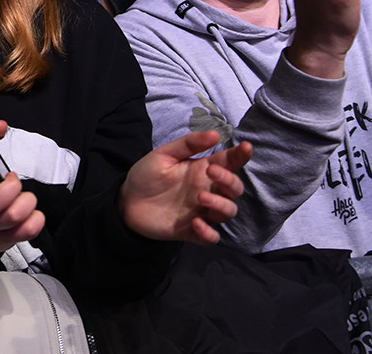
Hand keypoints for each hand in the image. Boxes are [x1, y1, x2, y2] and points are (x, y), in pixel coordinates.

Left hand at [120, 130, 251, 244]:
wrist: (126, 201)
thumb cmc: (147, 175)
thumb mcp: (164, 154)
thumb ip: (188, 144)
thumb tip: (216, 133)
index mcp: (202, 171)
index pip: (229, 163)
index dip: (240, 156)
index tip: (246, 147)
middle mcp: (207, 191)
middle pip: (235, 189)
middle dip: (230, 181)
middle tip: (211, 172)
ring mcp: (201, 212)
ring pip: (228, 212)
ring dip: (221, 205)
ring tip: (200, 198)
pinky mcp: (191, 231)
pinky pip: (211, 237)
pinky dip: (209, 232)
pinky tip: (196, 223)